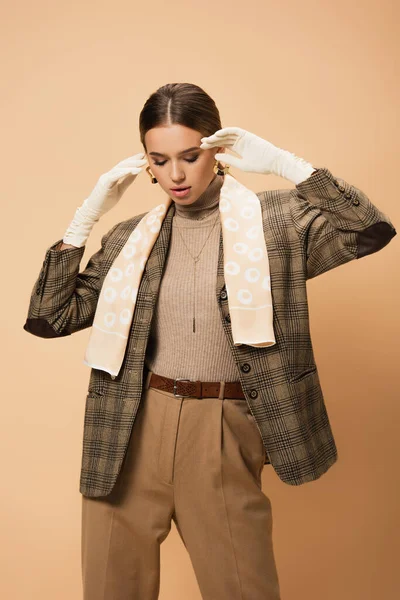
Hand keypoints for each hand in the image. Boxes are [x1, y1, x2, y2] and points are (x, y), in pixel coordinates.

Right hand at [84, 153, 147, 218]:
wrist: (93, 210)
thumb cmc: (106, 201)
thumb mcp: (120, 190)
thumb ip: (127, 181)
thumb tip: (135, 173)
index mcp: (112, 176)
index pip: (123, 166)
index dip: (132, 160)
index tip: (142, 156)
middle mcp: (108, 175)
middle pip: (122, 165)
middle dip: (133, 160)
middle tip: (144, 156)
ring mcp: (105, 179)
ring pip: (119, 169)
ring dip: (131, 166)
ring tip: (142, 164)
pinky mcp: (104, 184)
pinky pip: (114, 177)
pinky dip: (123, 173)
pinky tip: (131, 170)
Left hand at [200, 126, 314, 183]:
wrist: (273, 162)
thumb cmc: (260, 165)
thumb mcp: (241, 164)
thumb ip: (229, 159)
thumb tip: (216, 155)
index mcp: (238, 149)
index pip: (222, 145)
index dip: (212, 146)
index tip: (203, 148)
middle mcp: (239, 142)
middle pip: (222, 139)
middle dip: (212, 141)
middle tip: (201, 143)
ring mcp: (243, 138)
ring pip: (227, 135)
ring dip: (217, 136)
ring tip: (207, 140)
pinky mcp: (247, 135)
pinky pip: (234, 131)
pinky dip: (226, 131)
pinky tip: (217, 134)